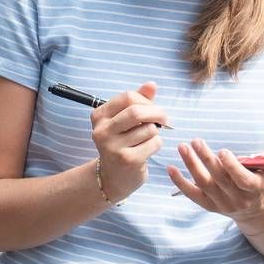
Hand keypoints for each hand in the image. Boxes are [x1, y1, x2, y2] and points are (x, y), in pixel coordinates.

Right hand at [89, 84, 168, 203]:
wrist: (112, 178)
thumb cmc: (121, 144)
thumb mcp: (124, 121)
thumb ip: (138, 101)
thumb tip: (152, 84)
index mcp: (99, 116)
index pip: (128, 97)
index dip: (146, 101)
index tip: (153, 109)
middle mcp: (102, 131)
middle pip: (137, 112)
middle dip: (157, 113)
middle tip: (164, 120)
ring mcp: (113, 147)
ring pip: (149, 129)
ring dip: (156, 133)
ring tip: (147, 139)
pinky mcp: (128, 160)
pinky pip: (154, 143)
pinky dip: (156, 144)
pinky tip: (147, 150)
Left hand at [168, 140, 263, 220]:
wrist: (254, 208)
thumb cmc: (260, 180)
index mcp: (253, 188)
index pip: (241, 179)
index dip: (232, 166)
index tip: (222, 151)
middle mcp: (237, 198)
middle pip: (218, 178)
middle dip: (206, 158)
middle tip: (196, 141)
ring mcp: (221, 204)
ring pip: (203, 184)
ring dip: (191, 165)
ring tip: (183, 148)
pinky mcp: (209, 206)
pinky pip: (191, 194)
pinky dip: (179, 182)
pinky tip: (170, 167)